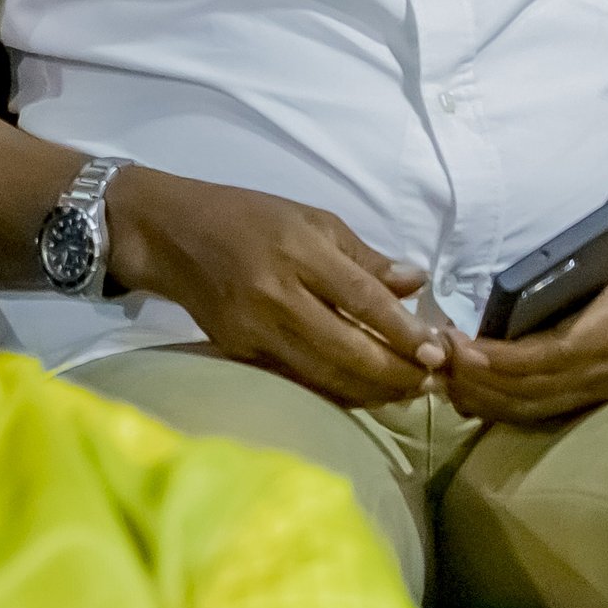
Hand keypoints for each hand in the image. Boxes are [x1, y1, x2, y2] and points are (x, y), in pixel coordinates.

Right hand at [105, 166, 449, 406]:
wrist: (168, 233)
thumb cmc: (247, 216)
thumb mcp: (310, 217)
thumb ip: (364, 256)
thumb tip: (417, 283)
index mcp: (298, 250)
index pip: (364, 301)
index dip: (405, 331)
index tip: (439, 351)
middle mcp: (276, 294)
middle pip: (348, 350)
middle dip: (397, 373)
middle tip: (432, 381)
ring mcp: (254, 329)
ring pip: (325, 376)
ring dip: (373, 390)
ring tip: (407, 390)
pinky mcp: (238, 351)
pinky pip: (299, 379)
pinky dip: (337, 390)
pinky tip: (363, 389)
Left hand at [442, 220, 607, 424]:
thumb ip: (605, 225)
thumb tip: (582, 213)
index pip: (551, 355)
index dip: (503, 359)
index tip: (461, 346)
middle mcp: (606, 368)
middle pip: (532, 389)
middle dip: (478, 379)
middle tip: (434, 356)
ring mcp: (599, 389)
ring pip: (532, 407)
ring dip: (482, 397)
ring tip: (440, 374)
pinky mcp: (592, 397)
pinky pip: (540, 411)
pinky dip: (499, 407)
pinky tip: (465, 394)